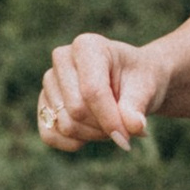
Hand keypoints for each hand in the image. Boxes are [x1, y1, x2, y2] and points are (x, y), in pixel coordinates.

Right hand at [39, 32, 166, 152]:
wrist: (131, 82)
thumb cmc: (138, 80)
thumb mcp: (145, 89)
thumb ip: (137, 107)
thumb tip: (135, 127)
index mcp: (87, 46)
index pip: (92, 91)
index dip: (110, 120)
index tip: (127, 138)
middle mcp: (61, 59)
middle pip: (76, 110)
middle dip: (103, 127)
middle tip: (123, 125)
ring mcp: (49, 81)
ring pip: (65, 125)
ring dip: (92, 135)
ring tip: (109, 122)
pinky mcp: (44, 103)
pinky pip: (50, 135)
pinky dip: (73, 143)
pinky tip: (91, 133)